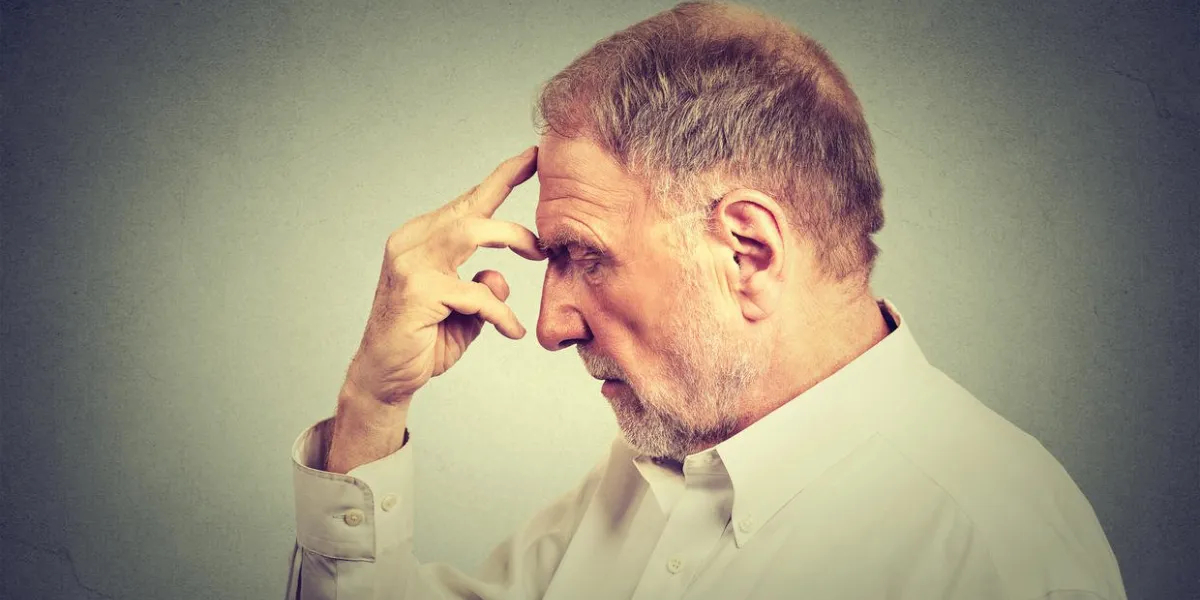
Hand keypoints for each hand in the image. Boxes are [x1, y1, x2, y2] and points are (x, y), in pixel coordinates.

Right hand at [327, 146, 543, 471]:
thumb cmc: (424, 341)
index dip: (503, 178)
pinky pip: (476, 292)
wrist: (385, 378)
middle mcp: (411, 243)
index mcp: (421, 238)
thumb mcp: (464, 312)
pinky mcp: (418, 291)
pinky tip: (511, 330)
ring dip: (511, 240)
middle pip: (471, 211)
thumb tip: (499, 277)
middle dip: (515, 220)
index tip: (535, 156)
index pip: (466, 202)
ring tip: (538, 259)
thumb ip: (483, 289)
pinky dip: (501, 312)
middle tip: (544, 246)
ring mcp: (411, 264)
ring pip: (471, 232)